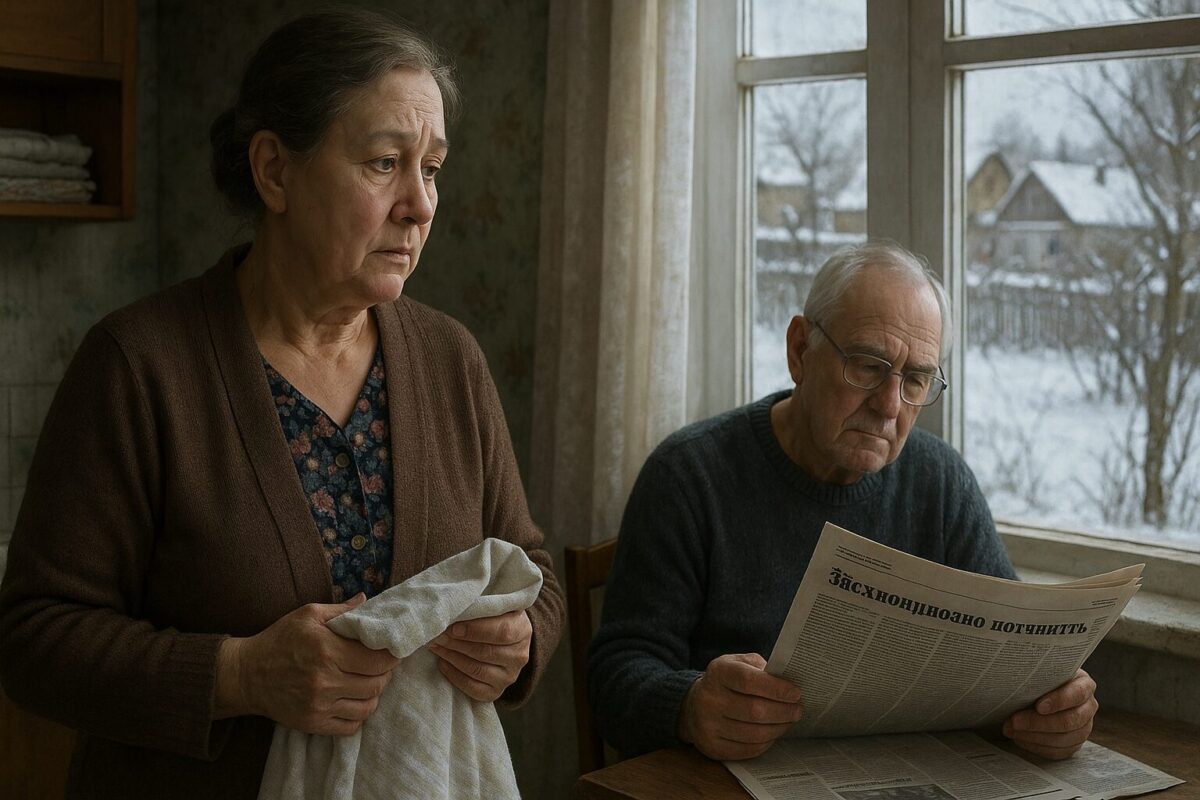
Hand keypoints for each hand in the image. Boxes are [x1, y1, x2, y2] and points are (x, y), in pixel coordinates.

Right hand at [215, 593, 398, 735]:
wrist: (246, 675)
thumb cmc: (280, 639)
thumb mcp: (308, 615)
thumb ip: (341, 610)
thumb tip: (367, 600)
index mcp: (326, 650)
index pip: (377, 660)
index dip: (391, 656)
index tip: (392, 650)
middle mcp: (324, 680)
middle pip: (376, 684)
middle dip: (385, 674)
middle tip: (381, 666)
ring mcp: (319, 705)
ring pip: (368, 707)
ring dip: (373, 694)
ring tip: (367, 681)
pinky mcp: (313, 723)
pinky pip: (351, 726)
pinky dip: (358, 714)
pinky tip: (353, 699)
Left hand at [427, 609, 531, 701]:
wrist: (505, 642)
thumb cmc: (495, 619)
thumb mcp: (495, 607)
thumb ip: (481, 608)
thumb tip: (454, 613)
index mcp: (522, 630)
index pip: (502, 632)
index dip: (475, 631)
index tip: (453, 627)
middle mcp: (519, 656)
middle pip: (485, 652)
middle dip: (456, 643)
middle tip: (437, 635)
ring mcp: (509, 677)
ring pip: (477, 670)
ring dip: (452, 657)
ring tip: (436, 646)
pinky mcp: (496, 692)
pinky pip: (473, 689)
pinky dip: (454, 676)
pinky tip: (443, 663)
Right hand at [677, 653, 803, 760]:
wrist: (693, 705)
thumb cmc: (726, 682)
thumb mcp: (739, 663)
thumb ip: (761, 668)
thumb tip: (789, 681)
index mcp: (718, 673)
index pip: (748, 681)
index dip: (776, 688)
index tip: (796, 693)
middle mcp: (709, 699)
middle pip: (755, 711)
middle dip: (783, 711)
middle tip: (797, 709)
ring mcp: (708, 725)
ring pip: (755, 733)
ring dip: (779, 728)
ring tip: (788, 721)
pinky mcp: (712, 747)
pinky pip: (749, 749)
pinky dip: (767, 742)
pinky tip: (772, 732)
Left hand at [1004, 668, 1097, 758]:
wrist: (1039, 691)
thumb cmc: (1040, 678)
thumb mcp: (1042, 671)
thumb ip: (1038, 675)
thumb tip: (1018, 679)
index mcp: (1084, 684)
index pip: (1077, 694)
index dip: (1058, 701)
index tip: (1038, 706)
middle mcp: (1088, 707)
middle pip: (1069, 720)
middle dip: (1039, 723)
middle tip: (1015, 721)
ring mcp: (1083, 728)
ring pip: (1064, 739)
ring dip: (1034, 736)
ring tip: (1011, 730)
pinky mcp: (1074, 744)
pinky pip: (1058, 751)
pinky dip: (1036, 746)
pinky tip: (1020, 739)